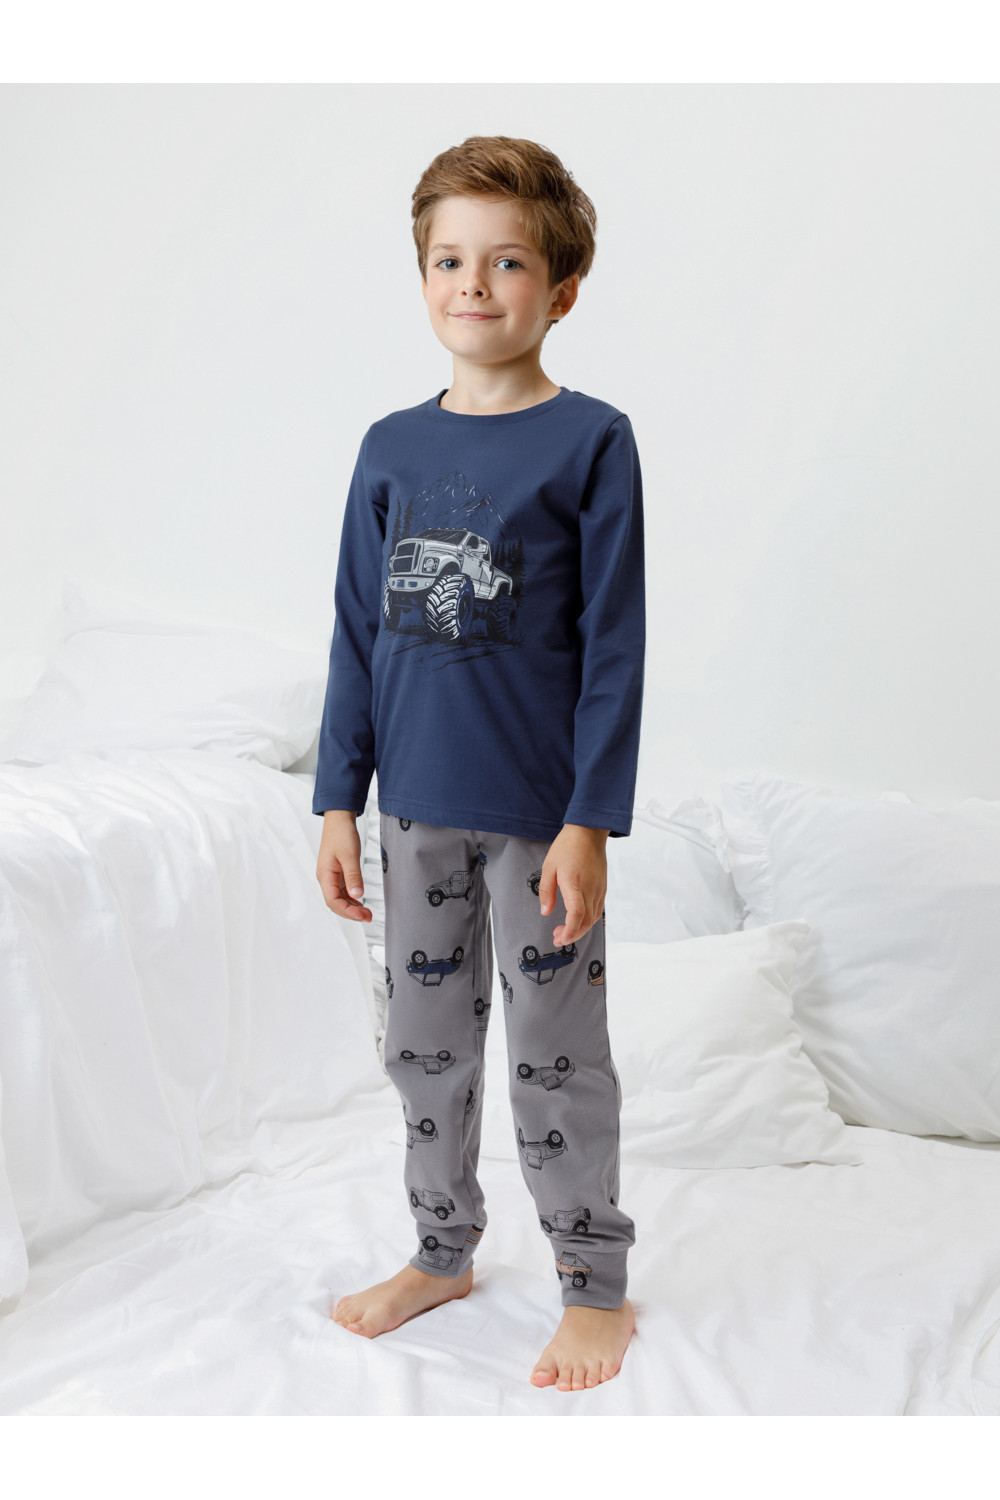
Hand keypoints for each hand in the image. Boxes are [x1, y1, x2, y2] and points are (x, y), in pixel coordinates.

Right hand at [316, 810, 371, 922]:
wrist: (339, 819)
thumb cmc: (341, 833)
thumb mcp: (350, 855)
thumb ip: (353, 877)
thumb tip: (357, 896)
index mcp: (325, 875)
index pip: (333, 901)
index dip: (347, 911)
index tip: (362, 915)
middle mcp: (326, 878)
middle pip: (335, 903)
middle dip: (351, 913)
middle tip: (368, 917)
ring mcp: (331, 876)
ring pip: (339, 898)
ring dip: (352, 907)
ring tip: (367, 913)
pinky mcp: (337, 873)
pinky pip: (343, 891)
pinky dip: (351, 899)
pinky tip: (361, 903)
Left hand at [538, 824, 608, 944]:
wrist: (589, 833)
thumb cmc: (568, 847)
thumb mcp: (549, 867)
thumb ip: (547, 892)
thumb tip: (545, 911)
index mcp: (574, 883)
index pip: (576, 913)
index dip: (569, 930)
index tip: (559, 937)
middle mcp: (590, 889)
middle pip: (586, 922)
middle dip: (572, 935)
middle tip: (557, 938)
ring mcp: (598, 890)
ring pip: (593, 919)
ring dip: (579, 930)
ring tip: (564, 931)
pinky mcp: (603, 889)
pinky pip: (597, 911)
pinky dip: (587, 921)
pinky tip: (577, 920)